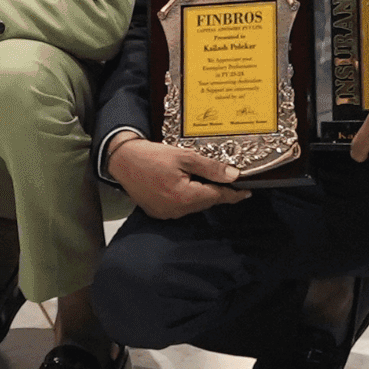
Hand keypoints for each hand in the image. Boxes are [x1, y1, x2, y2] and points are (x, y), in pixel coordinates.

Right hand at [107, 134, 251, 216]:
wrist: (120, 159)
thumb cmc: (151, 155)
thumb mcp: (183, 156)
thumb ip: (210, 167)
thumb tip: (234, 176)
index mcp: (185, 197)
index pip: (217, 196)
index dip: (234, 194)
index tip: (247, 191)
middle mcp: (176, 210)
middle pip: (205, 201)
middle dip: (215, 190)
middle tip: (223, 178)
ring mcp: (166, 213)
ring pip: (193, 205)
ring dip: (200, 194)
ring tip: (200, 178)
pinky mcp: (157, 212)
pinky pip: (179, 207)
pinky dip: (185, 198)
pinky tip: (183, 185)